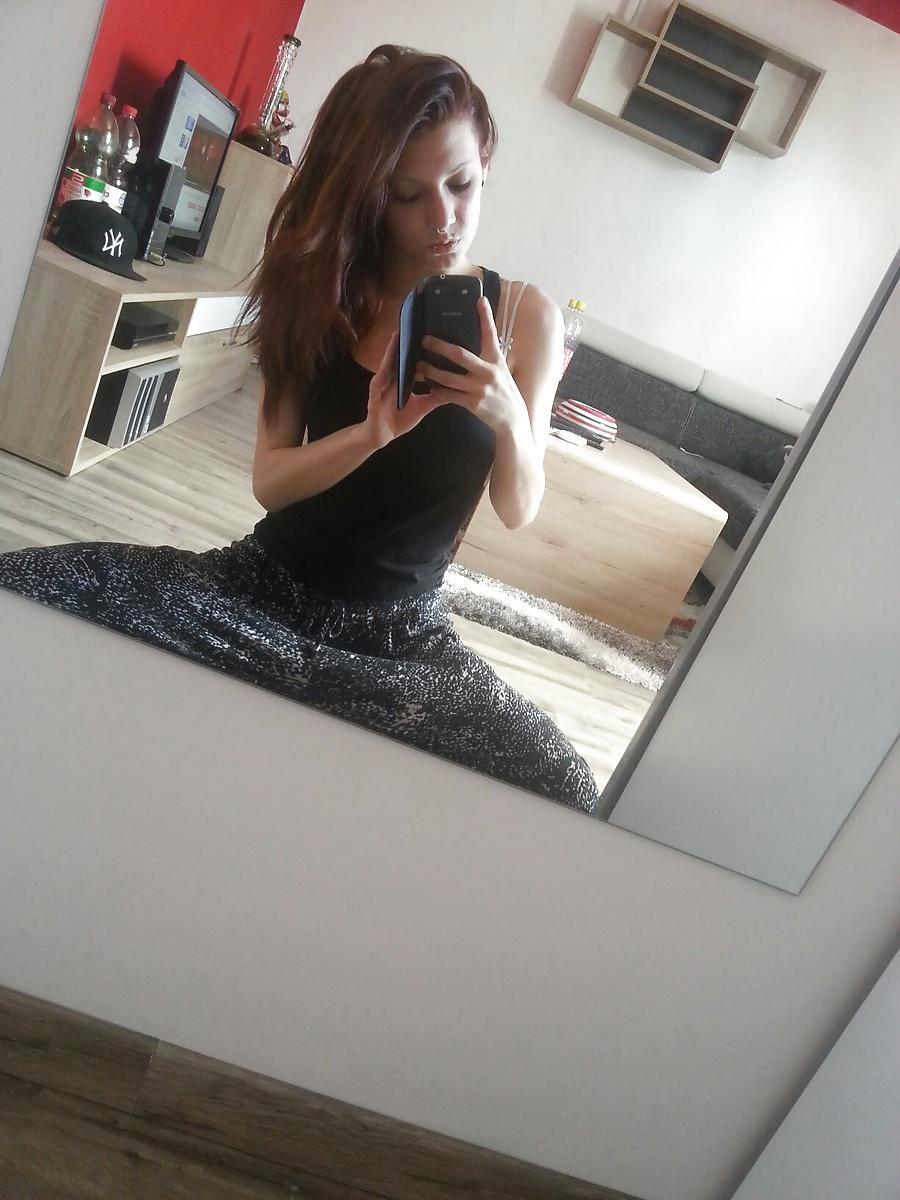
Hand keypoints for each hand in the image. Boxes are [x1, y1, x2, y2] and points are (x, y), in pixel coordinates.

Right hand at [363, 330, 448, 448]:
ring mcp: (381, 385)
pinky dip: (381, 375)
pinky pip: (377, 384)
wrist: (381, 435)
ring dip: (391, 351)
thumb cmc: (399, 419)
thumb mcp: (422, 406)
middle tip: (413, 322)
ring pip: (387, 364)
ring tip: (396, 335)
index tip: (428, 331)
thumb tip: (454, 389)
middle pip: (399, 356)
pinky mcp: (374, 396)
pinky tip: (384, 366)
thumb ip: (436, 397)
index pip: (411, 358)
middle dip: (405, 340)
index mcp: (403, 379)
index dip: (418, 346)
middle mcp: (392, 378)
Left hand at [415, 296, 526, 434]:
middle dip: (440, 346)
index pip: (490, 334)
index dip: (485, 317)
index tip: (479, 300)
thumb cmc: (504, 391)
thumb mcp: (501, 369)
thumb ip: (488, 356)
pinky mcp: (473, 403)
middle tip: (425, 340)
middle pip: (460, 355)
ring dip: (432, 371)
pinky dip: (438, 391)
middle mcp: (488, 372)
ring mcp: (480, 388)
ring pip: (449, 377)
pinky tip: (430, 386)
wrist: (512, 419)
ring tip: (419, 365)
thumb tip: (478, 338)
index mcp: (495, 360)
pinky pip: (450, 396)